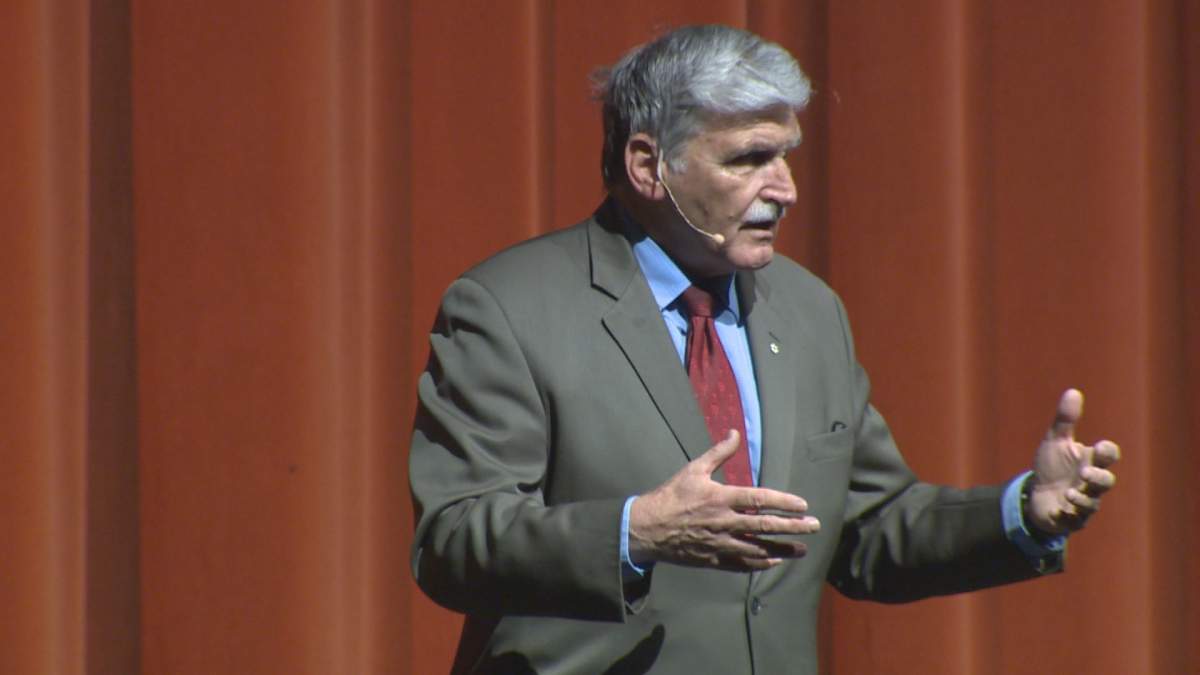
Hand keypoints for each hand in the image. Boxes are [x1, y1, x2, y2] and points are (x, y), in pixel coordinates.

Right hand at [628, 430, 819, 571]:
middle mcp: (725, 522)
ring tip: (802, 549)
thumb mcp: (693, 469)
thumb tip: (735, 432)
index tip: (802, 505)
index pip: (760, 499)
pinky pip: (742, 563)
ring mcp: (720, 543)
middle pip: (765, 525)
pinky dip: (760, 562)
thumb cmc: (671, 496)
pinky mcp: (714, 558)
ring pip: (758, 548)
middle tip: (814, 526)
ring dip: (783, 549)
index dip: (784, 502)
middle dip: (793, 526)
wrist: (648, 528)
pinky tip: (774, 561)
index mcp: (721, 498)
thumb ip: (719, 452)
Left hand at [1027, 389, 1120, 534]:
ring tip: (1069, 493)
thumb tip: (1073, 391)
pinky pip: (1074, 520)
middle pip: (1106, 481)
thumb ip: (1065, 419)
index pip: (1108, 455)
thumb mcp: (1055, 441)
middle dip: (1098, 478)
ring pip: (1092, 504)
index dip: (1107, 452)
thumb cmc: (1052, 466)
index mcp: (1090, 461)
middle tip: (1085, 472)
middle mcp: (1091, 483)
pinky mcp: (1070, 518)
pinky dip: (1067, 515)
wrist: (1036, 493)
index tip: (1099, 446)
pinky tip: (1057, 509)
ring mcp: (1083, 502)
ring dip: (1082, 499)